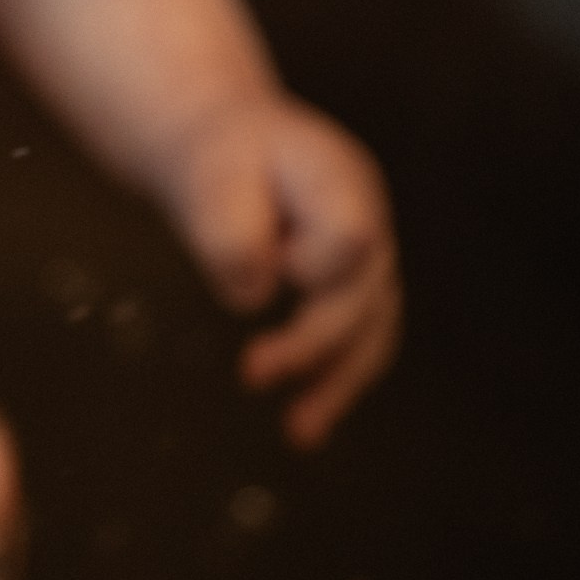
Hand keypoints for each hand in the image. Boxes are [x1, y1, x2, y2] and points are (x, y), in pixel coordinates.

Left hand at [166, 95, 399, 444]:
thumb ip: (230, 232)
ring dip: (336, 384)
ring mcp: (368, 259)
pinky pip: (357, 344)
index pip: (350, 239)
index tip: (272, 262)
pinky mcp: (353, 290)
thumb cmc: (217, 159)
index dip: (311, 264)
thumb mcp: (207, 177)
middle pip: (365, 295)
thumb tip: (253, 295)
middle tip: (251, 374)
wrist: (224, 145)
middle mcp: (370, 220)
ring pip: (372, 332)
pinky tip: (307, 426)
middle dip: (313, 343)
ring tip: (298, 434)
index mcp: (340, 180)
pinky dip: (333, 384)